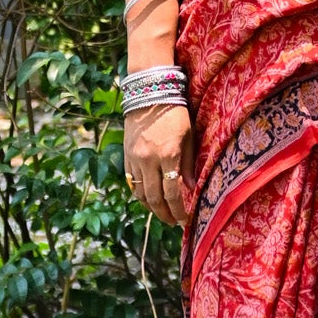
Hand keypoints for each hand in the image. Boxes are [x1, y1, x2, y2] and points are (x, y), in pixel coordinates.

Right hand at [124, 103, 194, 224]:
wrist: (150, 94)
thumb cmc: (175, 114)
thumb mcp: (189, 137)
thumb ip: (189, 164)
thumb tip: (191, 188)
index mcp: (168, 155)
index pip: (172, 193)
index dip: (178, 210)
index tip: (184, 220)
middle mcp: (149, 160)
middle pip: (154, 199)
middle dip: (164, 215)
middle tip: (173, 223)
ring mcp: (135, 159)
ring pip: (140, 193)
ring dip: (151, 208)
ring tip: (162, 213)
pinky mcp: (127, 156)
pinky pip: (132, 182)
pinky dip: (140, 194)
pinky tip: (149, 198)